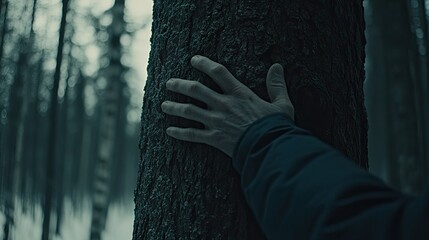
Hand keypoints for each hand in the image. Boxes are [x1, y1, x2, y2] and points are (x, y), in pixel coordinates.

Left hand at [161, 55, 294, 157]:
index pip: (218, 72)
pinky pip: (192, 135)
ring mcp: (216, 122)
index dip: (204, 63)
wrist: (270, 149)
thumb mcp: (282, 104)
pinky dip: (179, 133)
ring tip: (163, 105)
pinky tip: (169, 131)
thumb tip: (277, 67)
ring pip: (189, 111)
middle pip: (195, 90)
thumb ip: (277, 85)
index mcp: (239, 94)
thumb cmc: (277, 127)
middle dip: (180, 85)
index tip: (193, 60)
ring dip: (174, 107)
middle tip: (169, 83)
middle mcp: (224, 105)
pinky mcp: (214, 138)